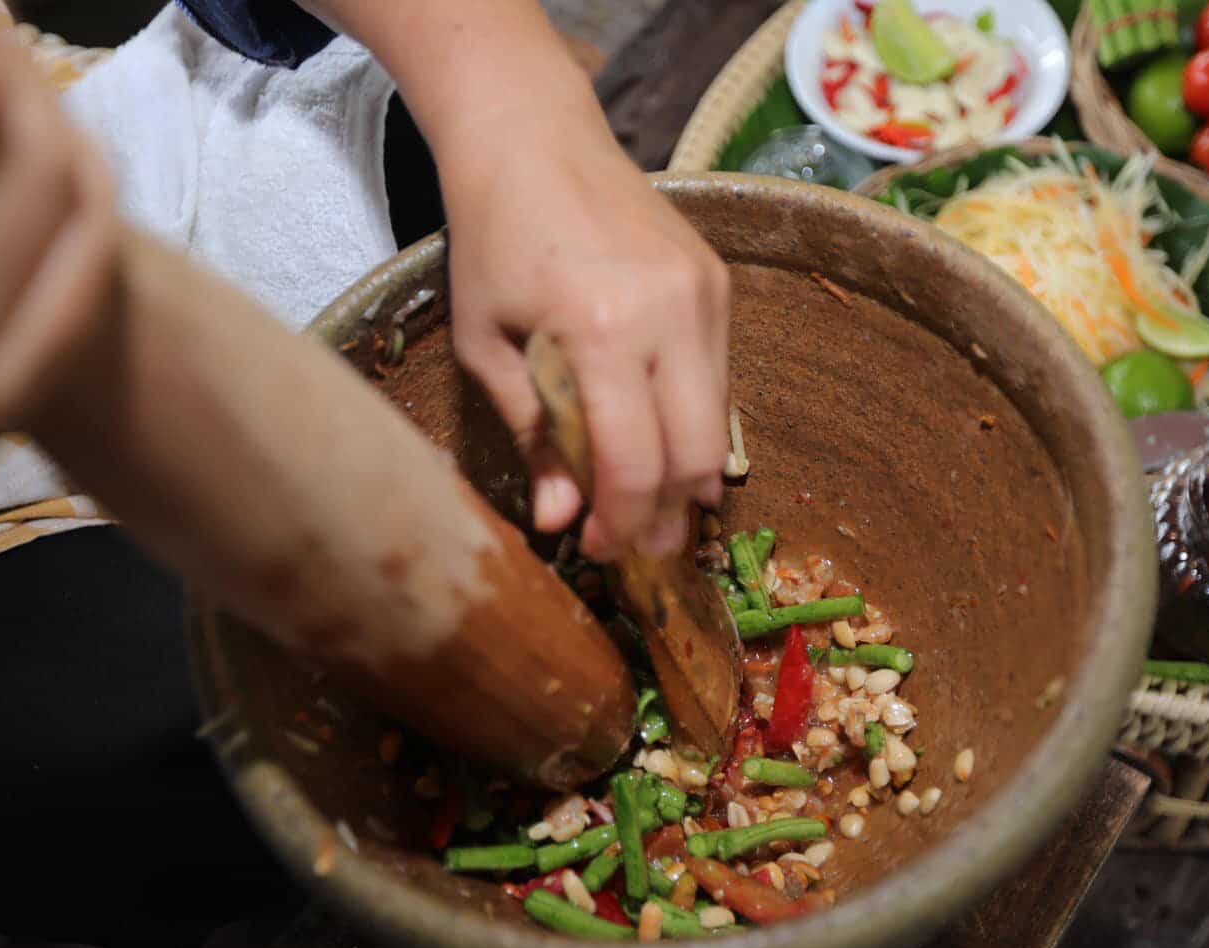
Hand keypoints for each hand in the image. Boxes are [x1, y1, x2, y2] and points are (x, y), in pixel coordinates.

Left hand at [437, 110, 730, 560]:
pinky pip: (719, 378)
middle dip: (669, 516)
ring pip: (719, 421)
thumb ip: (531, 436)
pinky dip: (694, 422)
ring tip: (654, 510)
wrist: (534, 136)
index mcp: (602, 329)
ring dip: (688, 477)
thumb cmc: (492, 239)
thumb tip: (559, 522)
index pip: (634, 462)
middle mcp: (670, 312)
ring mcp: (705, 294)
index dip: (622, 523)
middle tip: (639, 550)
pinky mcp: (718, 283)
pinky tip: (665, 445)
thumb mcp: (488, 344)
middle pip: (696, 454)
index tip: (599, 550)